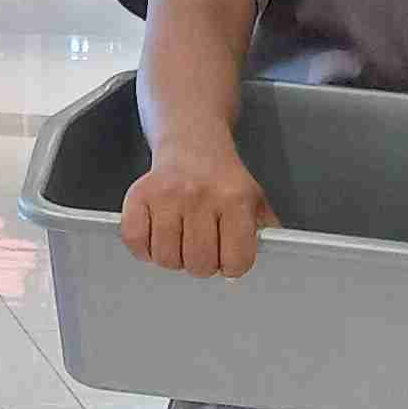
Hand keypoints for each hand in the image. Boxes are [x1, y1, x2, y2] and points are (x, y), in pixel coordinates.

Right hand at [121, 136, 271, 278]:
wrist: (192, 142)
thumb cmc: (223, 178)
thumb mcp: (254, 199)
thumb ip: (264, 231)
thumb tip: (271, 257)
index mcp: (234, 198)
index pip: (236, 260)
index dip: (232, 266)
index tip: (228, 257)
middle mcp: (200, 195)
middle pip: (199, 264)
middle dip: (202, 264)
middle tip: (203, 248)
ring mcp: (167, 195)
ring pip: (166, 258)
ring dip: (174, 258)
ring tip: (181, 240)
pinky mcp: (138, 195)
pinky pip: (135, 241)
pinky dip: (144, 249)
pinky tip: (157, 237)